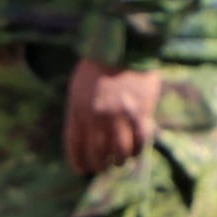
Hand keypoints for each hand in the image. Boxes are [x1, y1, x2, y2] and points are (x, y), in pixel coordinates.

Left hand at [64, 59, 162, 173]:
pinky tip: (136, 151)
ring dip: (119, 160)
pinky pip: (140, 141)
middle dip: (99, 165)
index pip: (75, 147)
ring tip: (119, 160)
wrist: (122, 46)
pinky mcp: (141, 112)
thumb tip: (84, 140)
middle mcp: (97, 118)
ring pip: (120, 152)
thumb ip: (79, 114)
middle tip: (103, 167)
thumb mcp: (77, 90)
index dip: (79, 163)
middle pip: (97, 154)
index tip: (82, 170)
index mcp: (78, 111)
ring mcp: (120, 116)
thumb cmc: (96, 67)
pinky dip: (138, 150)